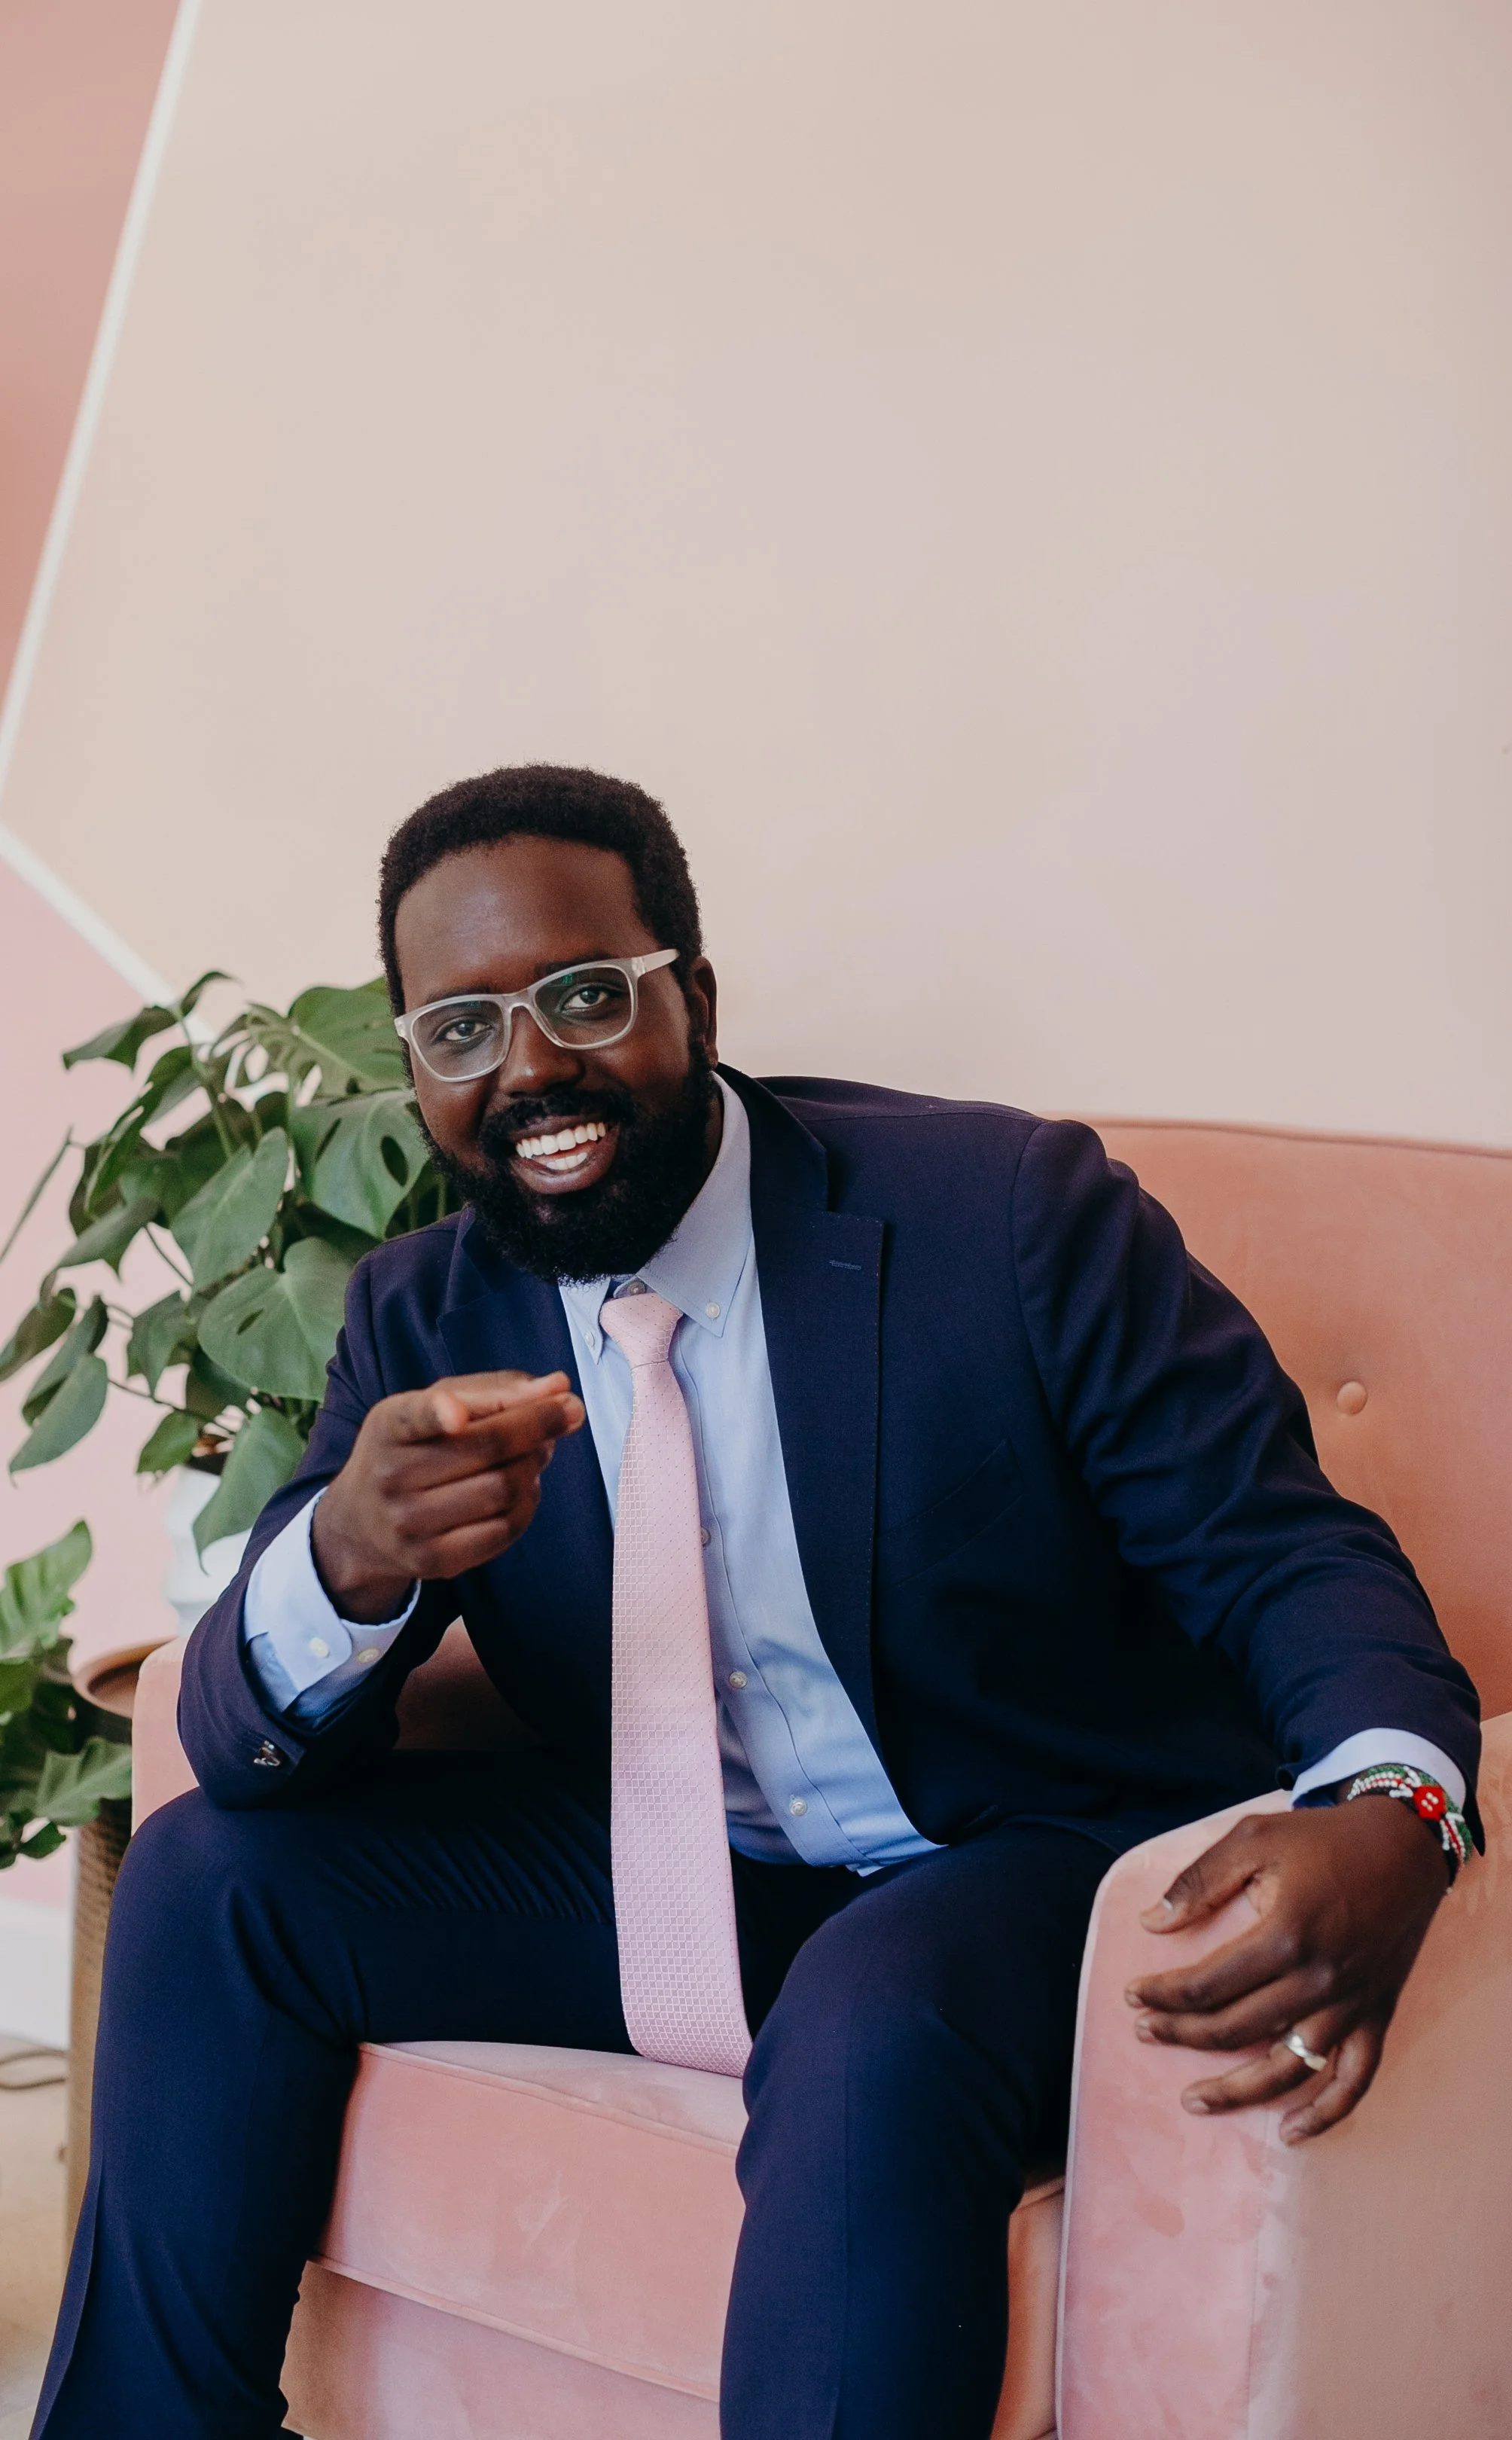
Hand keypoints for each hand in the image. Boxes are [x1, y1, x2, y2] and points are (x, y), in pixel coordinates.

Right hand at [312, 1370, 584, 1621]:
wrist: (363, 1522)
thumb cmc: (414, 1447)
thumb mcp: (435, 1405)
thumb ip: (496, 1391)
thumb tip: (559, 1388)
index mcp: (389, 1425)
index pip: (413, 1417)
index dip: (438, 1414)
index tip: (456, 1414)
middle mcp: (392, 1476)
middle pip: (487, 1447)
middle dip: (540, 1424)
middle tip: (568, 1411)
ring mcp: (410, 1524)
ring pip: (503, 1488)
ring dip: (535, 1464)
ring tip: (537, 1451)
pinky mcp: (434, 1561)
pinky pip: (504, 1530)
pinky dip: (528, 1503)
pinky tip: (524, 1487)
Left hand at [1124, 1793, 1450, 2142]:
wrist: (1403, 1846)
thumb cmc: (1321, 1839)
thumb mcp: (1252, 1838)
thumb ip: (1198, 1881)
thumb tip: (1150, 1922)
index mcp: (1284, 1935)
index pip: (1207, 1985)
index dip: (1163, 1995)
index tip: (1132, 1995)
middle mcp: (1319, 1980)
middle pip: (1237, 2029)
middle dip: (1181, 2035)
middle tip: (1144, 2033)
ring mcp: (1351, 2005)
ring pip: (1288, 2070)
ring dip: (1237, 2092)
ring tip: (1193, 2100)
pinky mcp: (1376, 2016)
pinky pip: (1354, 2081)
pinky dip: (1326, 2115)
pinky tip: (1292, 2133)